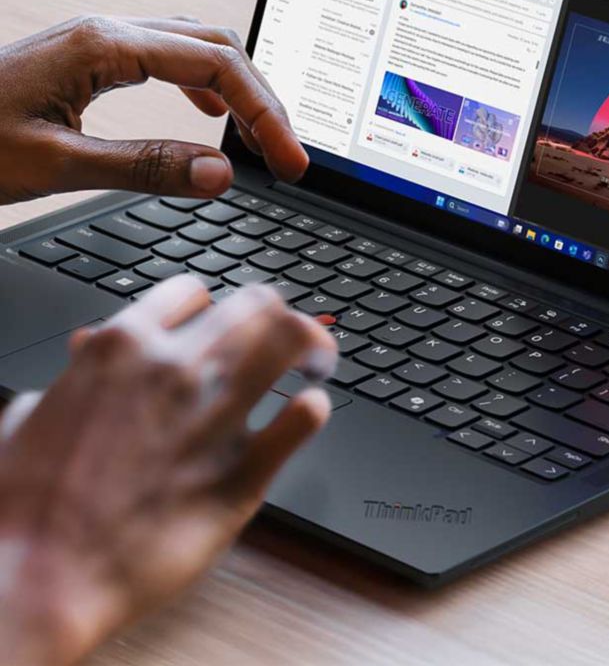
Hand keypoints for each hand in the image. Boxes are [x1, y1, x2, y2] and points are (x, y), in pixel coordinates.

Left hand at [0, 15, 306, 203]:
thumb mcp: (54, 164)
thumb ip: (144, 165)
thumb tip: (221, 172)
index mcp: (103, 46)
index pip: (215, 65)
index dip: (264, 114)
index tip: (290, 162)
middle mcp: (107, 31)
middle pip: (216, 46)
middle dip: (262, 99)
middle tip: (287, 156)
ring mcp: (98, 40)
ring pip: (195, 46)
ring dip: (237, 88)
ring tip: (262, 137)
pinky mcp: (89, 58)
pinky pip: (166, 55)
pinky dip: (203, 82)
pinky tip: (208, 110)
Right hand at [0, 275, 336, 665]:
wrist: (39, 581)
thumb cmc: (26, 508)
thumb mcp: (31, 415)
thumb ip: (74, 374)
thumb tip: (86, 348)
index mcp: (124, 346)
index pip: (192, 291)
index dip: (210, 307)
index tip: (220, 324)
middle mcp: (178, 368)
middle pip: (255, 304)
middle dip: (274, 315)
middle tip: (285, 336)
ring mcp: (216, 415)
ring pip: (290, 342)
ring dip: (310, 345)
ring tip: (316, 361)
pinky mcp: (243, 471)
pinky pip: (303, 419)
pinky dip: (314, 408)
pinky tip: (310, 412)